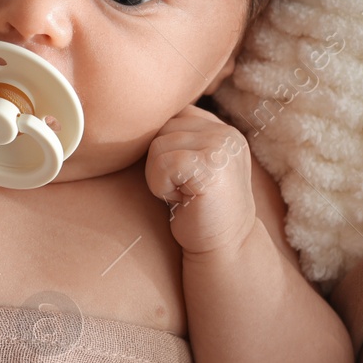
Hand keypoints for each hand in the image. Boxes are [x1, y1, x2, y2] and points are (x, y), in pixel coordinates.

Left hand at [144, 105, 257, 255]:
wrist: (224, 247)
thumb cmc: (199, 210)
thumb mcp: (192, 166)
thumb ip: (179, 140)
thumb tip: (137, 119)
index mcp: (221, 129)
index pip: (172, 116)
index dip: (163, 148)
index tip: (180, 177)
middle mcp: (225, 132)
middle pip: (161, 129)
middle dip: (160, 163)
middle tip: (182, 189)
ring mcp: (221, 146)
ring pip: (157, 146)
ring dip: (159, 178)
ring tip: (184, 195)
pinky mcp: (212, 164)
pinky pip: (162, 163)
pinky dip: (160, 186)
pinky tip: (181, 200)